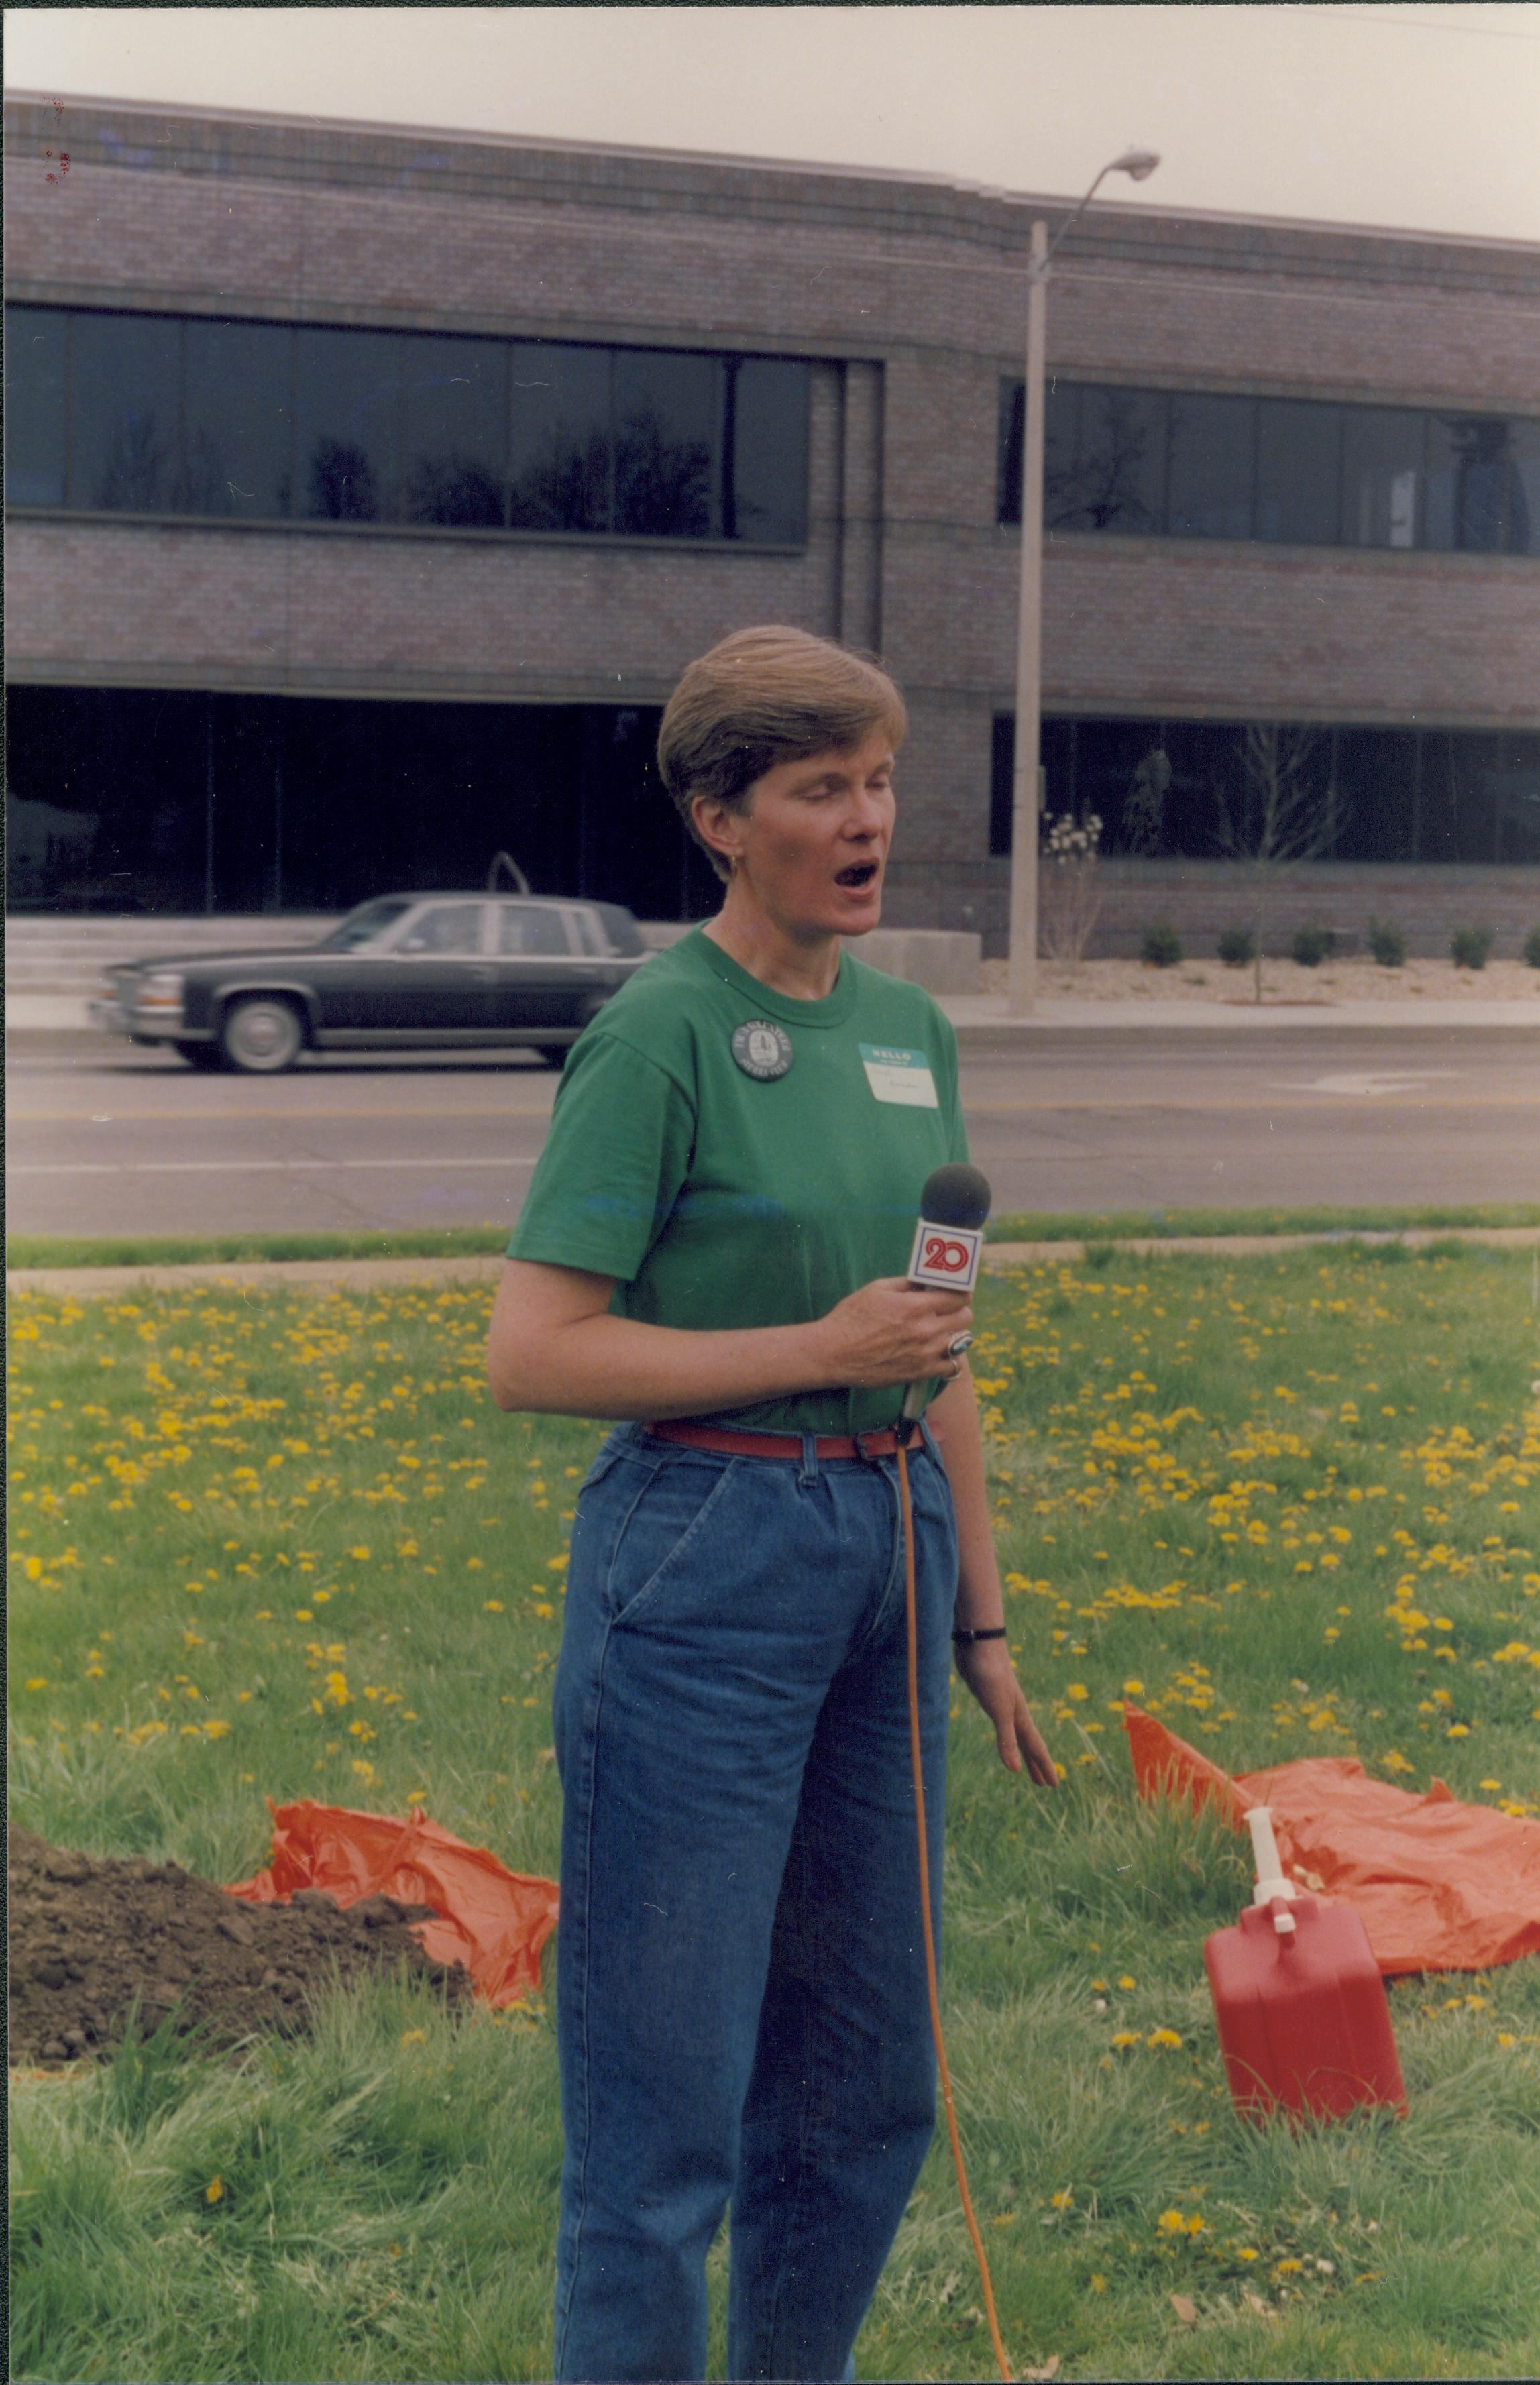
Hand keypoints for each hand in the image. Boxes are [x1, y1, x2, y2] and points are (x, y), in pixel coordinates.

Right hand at [813, 1278, 970, 1389]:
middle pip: (965, 1317)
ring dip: (955, 1333)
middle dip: (959, 1310)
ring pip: (962, 1341)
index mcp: (915, 1306)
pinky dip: (951, 1358)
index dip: (960, 1292)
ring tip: (943, 1331)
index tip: (956, 1292)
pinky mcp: (920, 1373)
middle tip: (948, 1310)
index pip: (958, 1296)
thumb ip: (907, 1283)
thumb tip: (927, 1281)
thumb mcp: (877, 1289)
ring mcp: (925, 1354)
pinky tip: (940, 1352)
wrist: (834, 1353)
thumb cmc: (851, 1318)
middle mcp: (925, 1330)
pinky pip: (952, 1366)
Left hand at [952, 1638, 1057, 1784]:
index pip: (1036, 1747)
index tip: (1054, 1786)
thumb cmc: (991, 1675)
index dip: (1044, 1767)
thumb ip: (1007, 1739)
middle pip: (1027, 1744)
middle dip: (1034, 1764)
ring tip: (1020, 1764)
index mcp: (1020, 1716)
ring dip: (1019, 1750)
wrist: (979, 1644)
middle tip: (1041, 1784)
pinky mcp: (987, 1695)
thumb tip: (1014, 1771)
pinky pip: (1000, 1723)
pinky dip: (1005, 1734)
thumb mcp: (999, 1711)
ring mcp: (1001, 1703)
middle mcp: (1013, 1711)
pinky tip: (1002, 1730)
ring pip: (1014, 1733)